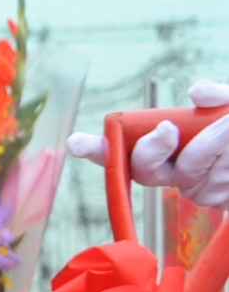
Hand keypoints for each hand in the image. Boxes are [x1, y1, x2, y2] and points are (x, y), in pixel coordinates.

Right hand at [69, 82, 228, 211]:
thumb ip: (218, 93)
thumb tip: (194, 92)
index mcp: (171, 146)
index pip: (127, 152)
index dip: (99, 150)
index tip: (78, 142)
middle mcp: (177, 170)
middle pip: (146, 170)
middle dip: (152, 149)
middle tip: (167, 128)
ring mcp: (197, 188)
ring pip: (189, 170)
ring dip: (211, 144)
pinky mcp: (215, 199)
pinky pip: (209, 182)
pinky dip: (222, 157)